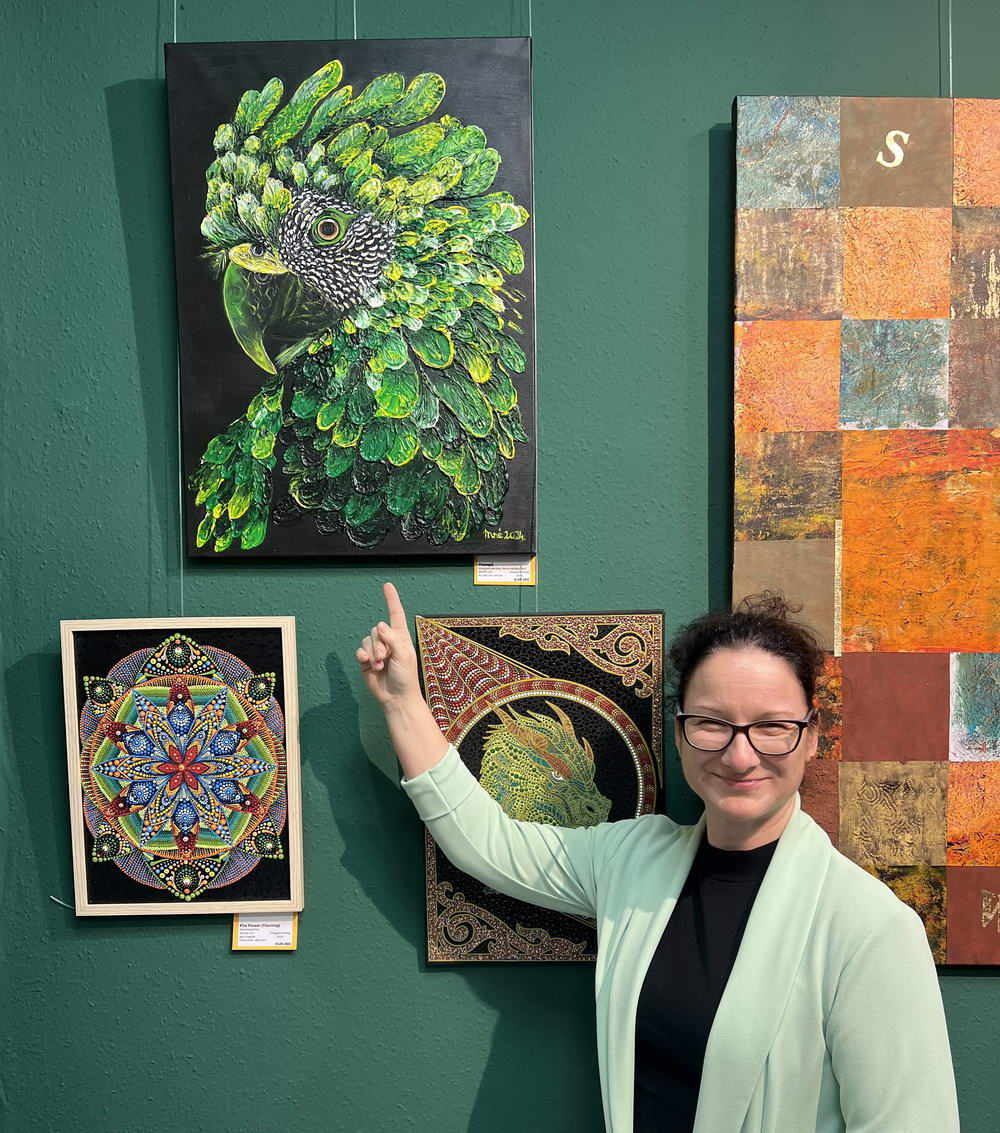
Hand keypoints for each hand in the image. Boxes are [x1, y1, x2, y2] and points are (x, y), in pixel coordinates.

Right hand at [356, 582, 420, 707]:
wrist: (396, 697)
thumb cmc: (406, 677)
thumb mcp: (403, 655)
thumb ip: (392, 639)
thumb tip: (379, 625)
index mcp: (401, 637)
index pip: (395, 614)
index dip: (391, 599)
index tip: (387, 585)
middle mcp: (388, 641)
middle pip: (377, 630)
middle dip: (379, 644)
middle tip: (385, 659)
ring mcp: (377, 650)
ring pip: (367, 639)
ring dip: (372, 652)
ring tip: (380, 666)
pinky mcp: (367, 660)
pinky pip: (360, 650)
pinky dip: (363, 656)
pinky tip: (368, 664)